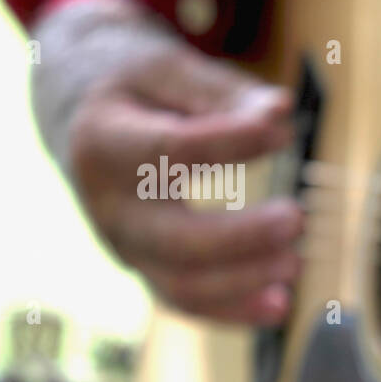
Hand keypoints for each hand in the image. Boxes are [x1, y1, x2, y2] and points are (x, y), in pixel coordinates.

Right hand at [36, 0, 302, 324]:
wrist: (83, 125)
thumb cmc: (137, 93)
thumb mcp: (166, 70)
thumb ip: (222, 92)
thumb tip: (281, 112)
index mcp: (104, 143)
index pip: (171, 151)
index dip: (230, 143)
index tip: (282, 133)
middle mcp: (110, 206)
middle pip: (173, 240)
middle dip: (241, 238)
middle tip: (297, 218)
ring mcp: (126, 247)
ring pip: (181, 285)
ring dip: (245, 283)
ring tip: (297, 264)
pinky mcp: (147, 270)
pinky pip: (188, 304)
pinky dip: (236, 311)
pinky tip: (281, 304)